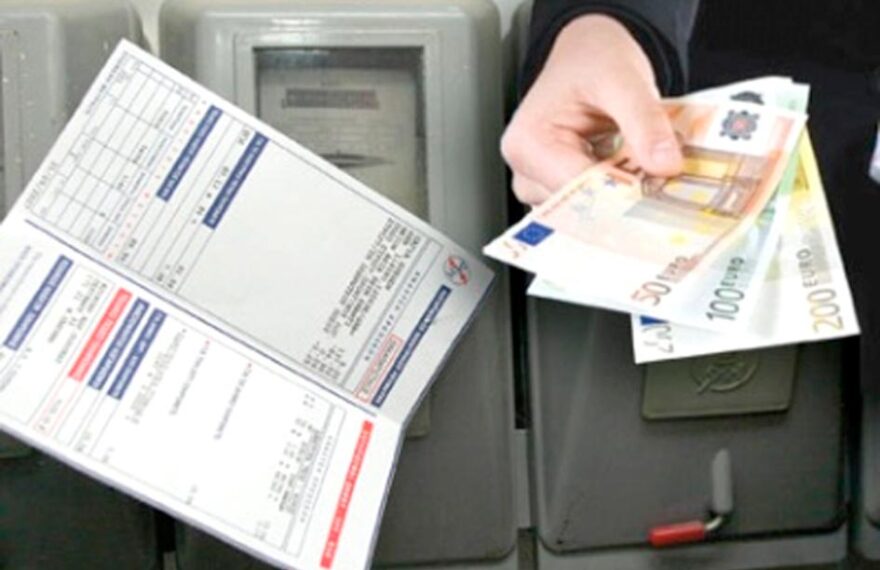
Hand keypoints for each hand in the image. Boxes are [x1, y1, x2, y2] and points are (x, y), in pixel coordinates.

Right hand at [501, 14, 683, 204]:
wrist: (588, 53)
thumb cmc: (591, 60)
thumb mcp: (622, 79)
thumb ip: (644, 121)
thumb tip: (665, 165)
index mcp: (528, 145)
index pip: (577, 190)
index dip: (622, 194)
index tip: (663, 192)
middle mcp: (525, 170)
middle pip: (579, 207)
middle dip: (624, 197)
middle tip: (664, 180)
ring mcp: (539, 184)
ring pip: (587, 212)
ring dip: (623, 198)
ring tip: (648, 170)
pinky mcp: (559, 189)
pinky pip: (591, 205)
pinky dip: (618, 194)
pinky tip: (635, 175)